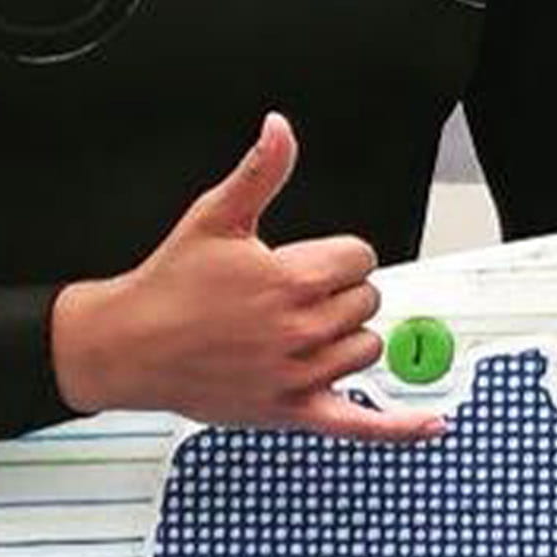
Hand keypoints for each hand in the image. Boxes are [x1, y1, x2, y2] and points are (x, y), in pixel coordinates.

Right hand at [46, 116, 437, 441]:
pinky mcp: (290, 411)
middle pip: (367, 301)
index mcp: (291, 281)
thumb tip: (279, 129)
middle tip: (288, 296)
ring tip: (300, 329)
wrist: (125, 346)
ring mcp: (297, 375)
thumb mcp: (215, 217)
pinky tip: (432, 426)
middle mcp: (300, 331)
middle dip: (337, 293)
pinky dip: (399, 427)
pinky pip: (359, 424)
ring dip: (346, 337)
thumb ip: (259, 172)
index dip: (336, 255)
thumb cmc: (168, 285)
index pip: (361, 258)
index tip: (303, 261)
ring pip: (367, 348)